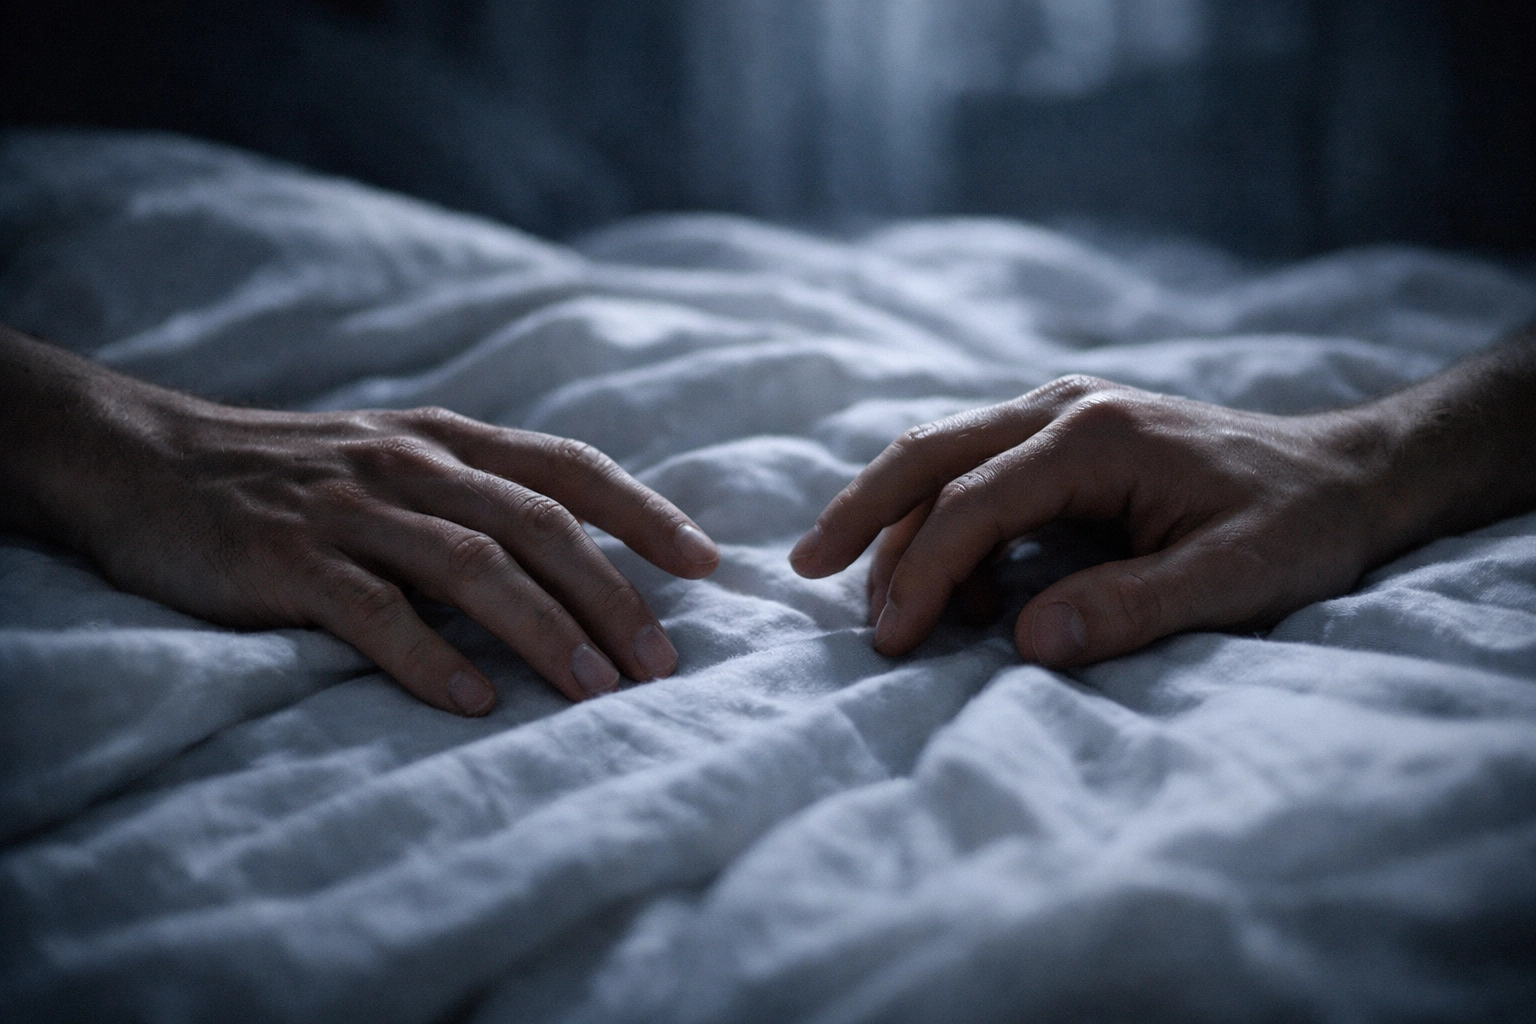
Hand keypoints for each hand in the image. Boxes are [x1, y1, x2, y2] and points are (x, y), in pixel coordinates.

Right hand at [1, 329, 719, 715]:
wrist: (147, 461)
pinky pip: (372, 610)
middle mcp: (411, 463)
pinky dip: (428, 658)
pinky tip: (472, 703)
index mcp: (447, 439)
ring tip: (596, 690)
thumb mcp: (395, 457)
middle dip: (611, 594)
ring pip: (470, 566)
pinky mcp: (288, 559)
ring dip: (542, 630)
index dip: (645, 513)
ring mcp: (350, 509)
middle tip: (662, 664)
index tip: (708, 565)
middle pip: (538, 527)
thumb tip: (579, 557)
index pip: (569, 469)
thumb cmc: (294, 474)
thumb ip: (476, 492)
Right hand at [791, 345, 1535, 665]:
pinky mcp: (1067, 433)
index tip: (892, 641)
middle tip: (805, 568)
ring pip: (943, 455)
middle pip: (929, 453)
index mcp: (1093, 436)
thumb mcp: (1233, 578)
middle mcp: (1062, 408)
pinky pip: (976, 466)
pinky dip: (944, 519)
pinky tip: (961, 584)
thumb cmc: (1297, 526)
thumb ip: (1131, 608)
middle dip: (862, 512)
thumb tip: (1027, 643)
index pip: (973, 504)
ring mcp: (1061, 413)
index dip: (925, 575)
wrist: (1351, 473)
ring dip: (901, 522)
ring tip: (889, 604)